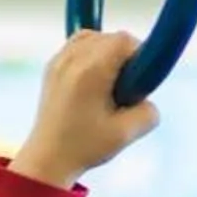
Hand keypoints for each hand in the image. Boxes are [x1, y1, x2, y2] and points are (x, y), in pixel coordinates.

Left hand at [11, 32, 160, 188]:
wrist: (47, 159)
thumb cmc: (84, 148)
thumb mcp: (126, 134)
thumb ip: (148, 112)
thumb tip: (148, 100)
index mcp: (90, 72)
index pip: (123, 40)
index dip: (139, 55)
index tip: (141, 78)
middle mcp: (72, 60)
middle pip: (109, 37)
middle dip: (124, 56)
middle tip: (125, 87)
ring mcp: (58, 61)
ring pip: (93, 37)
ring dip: (107, 53)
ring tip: (109, 83)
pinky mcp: (52, 67)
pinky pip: (77, 45)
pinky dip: (91, 54)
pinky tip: (94, 80)